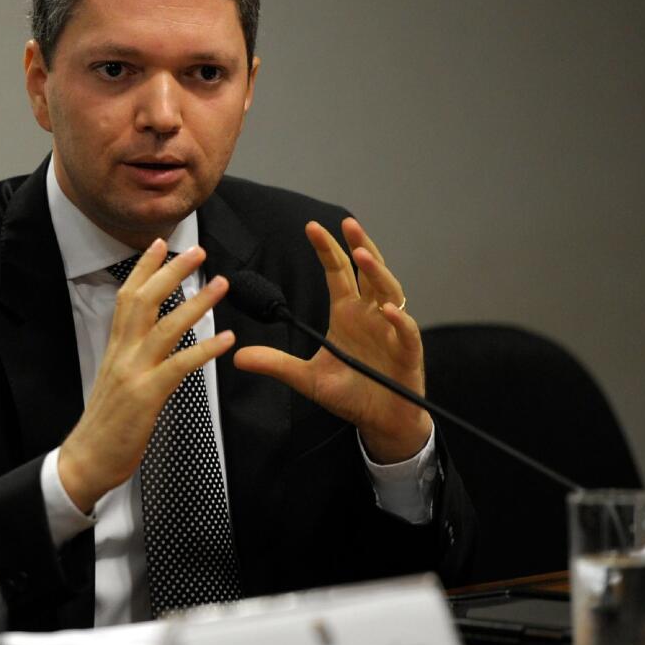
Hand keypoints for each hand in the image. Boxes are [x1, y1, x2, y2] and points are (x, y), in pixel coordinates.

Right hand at [58, 239, 234, 512]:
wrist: (86, 459)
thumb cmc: (105, 424)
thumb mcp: (116, 380)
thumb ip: (133, 356)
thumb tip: (155, 341)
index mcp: (115, 348)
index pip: (127, 297)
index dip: (144, 268)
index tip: (160, 245)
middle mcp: (122, 354)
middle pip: (145, 300)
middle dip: (171, 272)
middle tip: (197, 251)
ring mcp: (134, 373)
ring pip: (165, 327)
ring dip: (196, 303)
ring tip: (220, 285)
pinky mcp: (147, 396)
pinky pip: (180, 366)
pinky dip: (205, 349)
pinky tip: (226, 339)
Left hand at [233, 218, 430, 463]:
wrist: (381, 420)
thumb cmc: (350, 393)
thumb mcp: (306, 378)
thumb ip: (275, 363)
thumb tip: (237, 356)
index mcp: (347, 313)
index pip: (338, 272)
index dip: (327, 249)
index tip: (312, 227)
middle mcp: (370, 314)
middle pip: (368, 271)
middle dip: (359, 245)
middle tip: (346, 224)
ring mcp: (390, 329)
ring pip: (389, 291)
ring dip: (378, 272)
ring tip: (362, 254)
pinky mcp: (407, 351)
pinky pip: (406, 330)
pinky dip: (398, 318)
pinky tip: (386, 309)